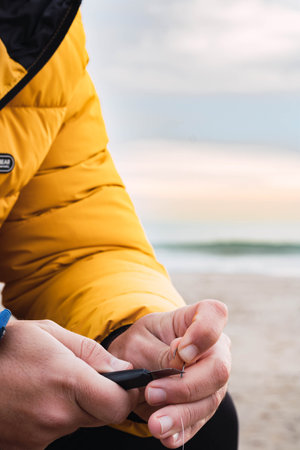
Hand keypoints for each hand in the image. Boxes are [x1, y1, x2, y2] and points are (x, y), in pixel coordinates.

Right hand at [0, 319, 137, 449]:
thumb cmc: (9, 344)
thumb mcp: (51, 333)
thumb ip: (91, 352)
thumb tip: (123, 370)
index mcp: (66, 381)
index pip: (117, 405)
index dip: (127, 395)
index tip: (126, 384)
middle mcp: (55, 415)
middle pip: (101, 417)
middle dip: (100, 399)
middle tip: (82, 379)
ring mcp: (38, 436)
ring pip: (76, 423)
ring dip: (73, 408)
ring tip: (50, 385)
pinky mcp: (25, 447)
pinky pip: (53, 433)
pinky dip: (52, 418)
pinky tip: (36, 399)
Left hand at [108, 299, 230, 447]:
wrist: (134, 366)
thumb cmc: (139, 345)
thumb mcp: (140, 341)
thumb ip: (161, 352)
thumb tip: (181, 363)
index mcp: (196, 320)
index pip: (215, 314)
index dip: (204, 333)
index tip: (181, 351)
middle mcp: (214, 349)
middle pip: (218, 368)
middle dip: (185, 386)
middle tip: (152, 392)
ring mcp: (213, 380)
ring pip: (210, 400)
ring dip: (180, 415)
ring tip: (155, 424)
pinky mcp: (205, 405)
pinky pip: (199, 421)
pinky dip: (181, 430)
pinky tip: (166, 436)